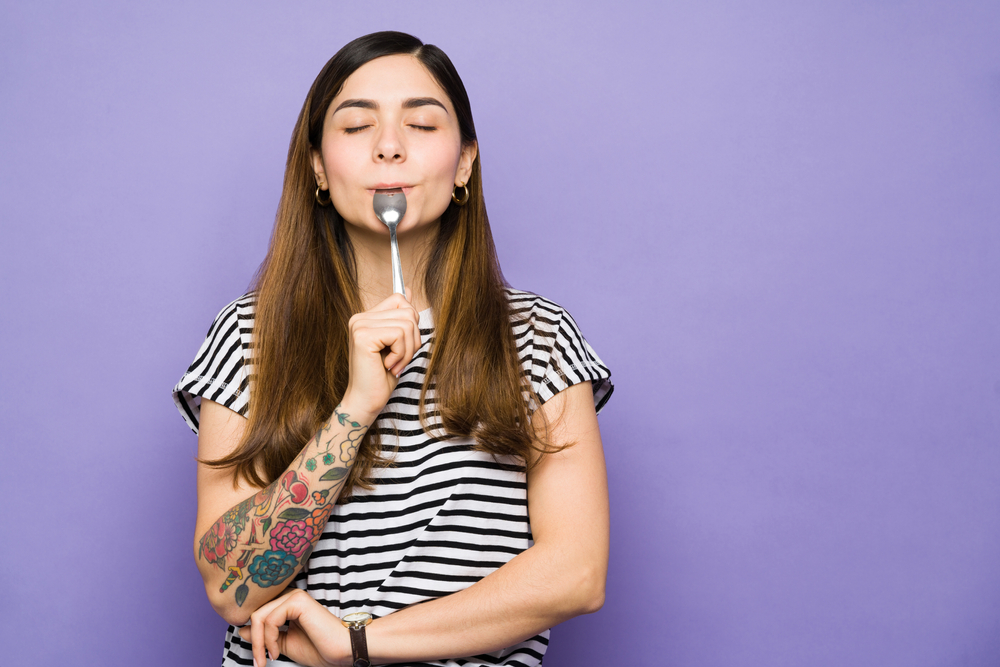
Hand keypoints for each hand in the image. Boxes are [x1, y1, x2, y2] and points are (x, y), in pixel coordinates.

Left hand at [239, 588, 352, 666]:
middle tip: (259, 662)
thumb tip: (242, 630)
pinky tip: (276, 651)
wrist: (341, 650)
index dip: (253, 635)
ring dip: (259, 642)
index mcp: (287, 604)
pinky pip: (270, 620)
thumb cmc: (319, 648)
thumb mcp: (284, 644)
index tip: (258, 657)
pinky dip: (268, 639)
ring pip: (259, 617)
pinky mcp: (297, 601)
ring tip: (267, 658)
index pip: (258, 613)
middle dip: (254, 641)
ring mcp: (294, 596)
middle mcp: (290, 595)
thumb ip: (265, 636)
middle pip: (256, 614)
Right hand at [342, 290, 420, 416]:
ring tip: (395, 364)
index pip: (400, 299)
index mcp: (366, 317)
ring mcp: (359, 325)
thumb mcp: (397, 344)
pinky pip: (399, 334)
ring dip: (408, 349)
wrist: (366, 401)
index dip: (411, 322)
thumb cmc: (382, 376)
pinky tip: (389, 365)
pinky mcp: (363, 336)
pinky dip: (402, 353)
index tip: (401, 345)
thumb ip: (400, 317)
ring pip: (407, 323)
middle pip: (408, 311)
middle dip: (413, 339)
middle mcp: (360, 317)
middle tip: (399, 359)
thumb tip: (409, 290)